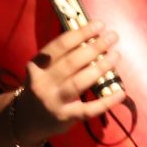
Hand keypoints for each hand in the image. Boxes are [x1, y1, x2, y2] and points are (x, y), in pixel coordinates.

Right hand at [14, 23, 123, 146]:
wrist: (25, 121)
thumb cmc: (41, 88)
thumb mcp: (42, 71)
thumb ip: (61, 58)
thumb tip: (93, 39)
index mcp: (37, 66)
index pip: (59, 46)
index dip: (80, 34)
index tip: (98, 25)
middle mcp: (43, 83)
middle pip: (70, 62)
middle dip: (94, 47)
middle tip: (113, 36)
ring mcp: (53, 101)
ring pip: (78, 83)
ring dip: (100, 68)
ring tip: (116, 55)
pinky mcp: (64, 118)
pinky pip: (88, 109)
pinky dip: (106, 102)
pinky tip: (121, 93)